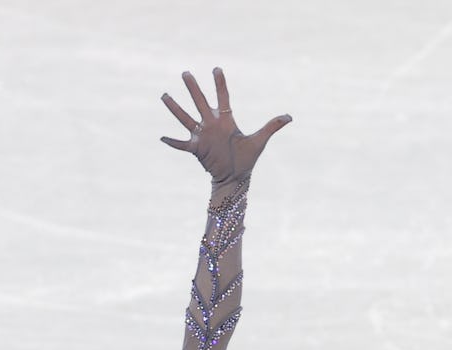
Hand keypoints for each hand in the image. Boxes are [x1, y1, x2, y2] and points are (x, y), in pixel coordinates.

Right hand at [161, 67, 290, 184]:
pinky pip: (182, 145)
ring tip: (164, 95)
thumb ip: (272, 126)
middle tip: (186, 73)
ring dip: (175, 108)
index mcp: (225, 120)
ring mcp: (202, 136)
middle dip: (193, 88)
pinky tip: (161, 137)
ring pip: (186, 118)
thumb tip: (290, 117)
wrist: (235, 179)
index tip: (216, 69)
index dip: (220, 83)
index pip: (222, 97)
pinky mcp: (197, 150)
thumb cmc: (246, 159)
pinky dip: (172, 142)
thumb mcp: (260, 141)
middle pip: (200, 102)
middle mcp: (211, 125)